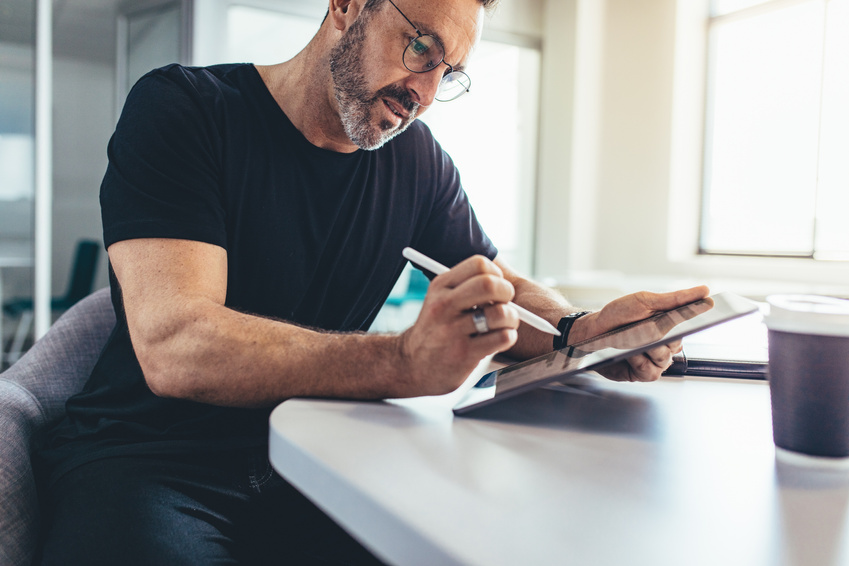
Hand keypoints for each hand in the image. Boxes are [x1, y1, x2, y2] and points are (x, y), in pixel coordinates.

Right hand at [397, 256, 519, 395]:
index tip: (496, 286)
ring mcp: (453, 330)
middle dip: (506, 292)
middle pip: (490, 284)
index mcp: (440, 286)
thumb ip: (466, 286)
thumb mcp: (440, 299)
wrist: (412, 364)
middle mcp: (444, 305)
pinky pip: (502, 337)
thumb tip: (503, 280)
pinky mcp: (464, 354)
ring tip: (503, 324)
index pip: (479, 264)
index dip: (496, 274)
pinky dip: (508, 337)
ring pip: (501, 313)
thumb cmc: (436, 329)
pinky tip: (498, 339)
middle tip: (504, 303)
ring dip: (511, 318)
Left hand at [569, 286, 709, 381]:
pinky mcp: (644, 374)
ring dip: (645, 347)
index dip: (697, 320)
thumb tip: (704, 291)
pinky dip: (638, 360)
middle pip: (676, 343)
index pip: (692, 325)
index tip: (706, 311)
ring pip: (663, 357)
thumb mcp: (645, 301)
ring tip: (630, 339)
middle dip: (659, 334)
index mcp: (671, 326)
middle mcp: (667, 345)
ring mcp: (657, 361)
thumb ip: (675, 299)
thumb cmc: (618, 316)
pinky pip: (651, 371)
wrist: (592, 332)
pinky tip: (628, 353)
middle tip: (644, 327)